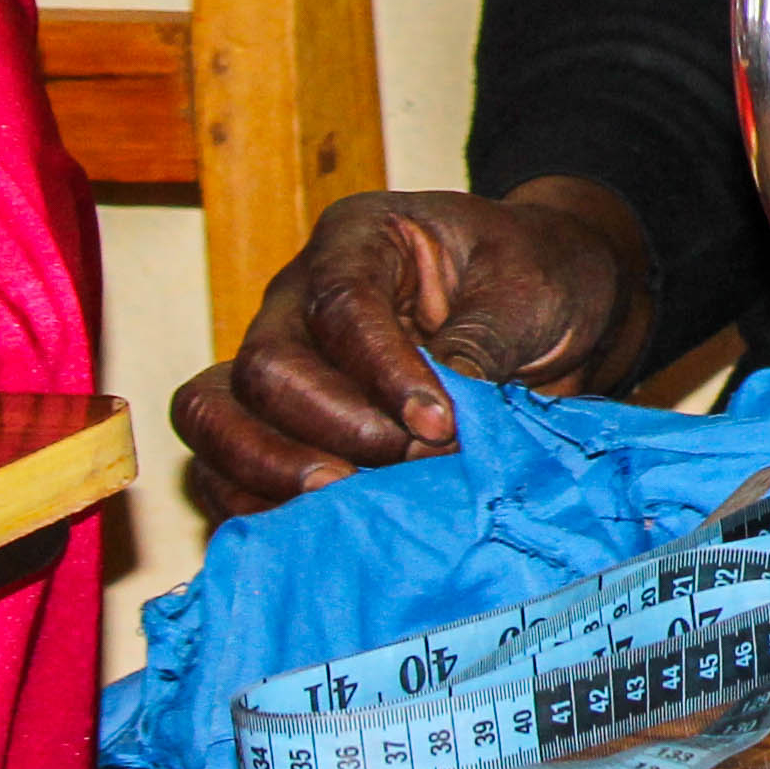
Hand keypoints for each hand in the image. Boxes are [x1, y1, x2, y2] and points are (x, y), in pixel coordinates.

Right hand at [172, 179, 653, 513]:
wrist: (555, 303)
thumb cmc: (540, 276)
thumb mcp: (529, 291)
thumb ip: (476, 346)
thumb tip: (424, 431)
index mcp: (361, 237)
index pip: (340, 304)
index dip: (382, 371)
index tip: (439, 423)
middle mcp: (298, 294)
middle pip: (264, 363)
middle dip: (327, 425)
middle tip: (396, 462)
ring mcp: (275, 356)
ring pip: (215, 413)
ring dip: (270, 468)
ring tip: (341, 503)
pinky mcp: (270, 419)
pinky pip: (219, 464)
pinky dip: (250, 501)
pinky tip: (301, 531)